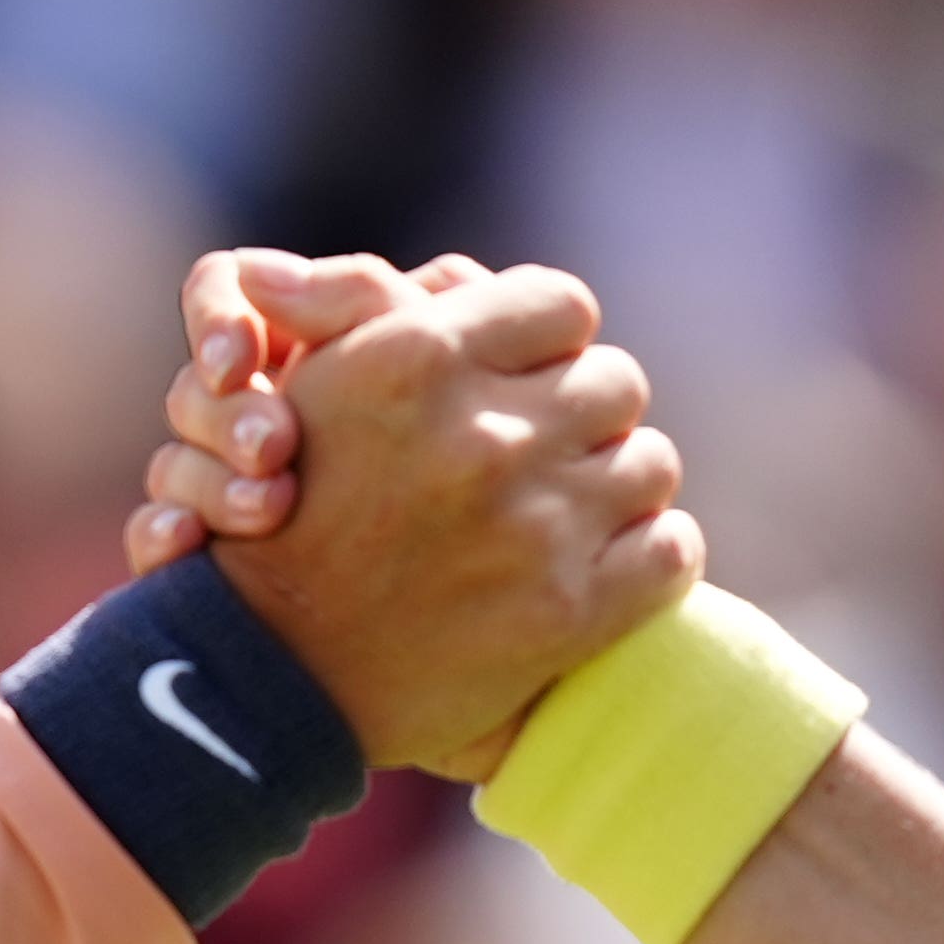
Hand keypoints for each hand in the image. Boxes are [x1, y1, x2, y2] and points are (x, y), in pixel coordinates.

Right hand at [157, 254, 698, 775]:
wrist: (270, 674)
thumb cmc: (288, 512)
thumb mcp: (310, 382)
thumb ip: (376, 300)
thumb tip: (457, 269)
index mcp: (419, 356)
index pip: (562, 304)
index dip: (548, 340)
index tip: (524, 377)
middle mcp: (483, 434)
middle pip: (616, 380)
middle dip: (584, 413)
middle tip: (544, 451)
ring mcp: (534, 526)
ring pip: (651, 462)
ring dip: (615, 485)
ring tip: (566, 511)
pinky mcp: (569, 612)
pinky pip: (672, 549)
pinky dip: (648, 555)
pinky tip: (602, 565)